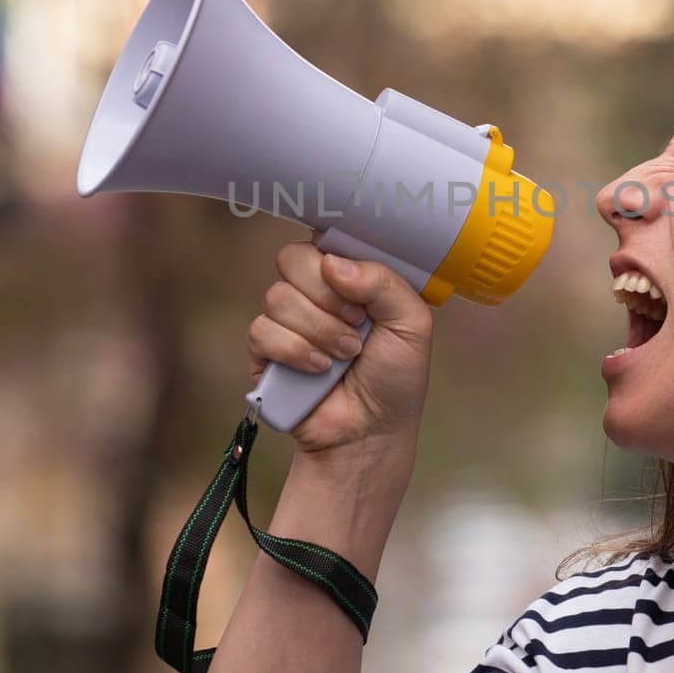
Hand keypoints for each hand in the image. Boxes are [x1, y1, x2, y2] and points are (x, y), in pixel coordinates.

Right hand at [248, 238, 433, 458]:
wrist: (371, 433)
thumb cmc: (395, 379)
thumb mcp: (412, 324)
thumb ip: (383, 282)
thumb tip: (333, 263)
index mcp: (349, 278)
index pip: (323, 239)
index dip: (335, 258)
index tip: (356, 287)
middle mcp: (315, 293)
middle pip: (292, 259)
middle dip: (327, 297)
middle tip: (354, 323)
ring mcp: (288, 321)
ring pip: (277, 297)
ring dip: (318, 330)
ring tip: (344, 355)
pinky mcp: (265, 351)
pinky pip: (261, 331)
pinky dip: (294, 351)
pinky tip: (317, 369)